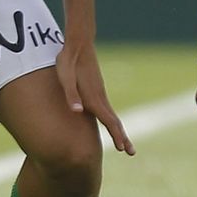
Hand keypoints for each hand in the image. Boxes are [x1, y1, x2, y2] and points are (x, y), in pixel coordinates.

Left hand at [56, 40, 132, 155]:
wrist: (78, 44)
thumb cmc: (69, 61)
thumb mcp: (65, 78)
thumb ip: (71, 95)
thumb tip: (77, 111)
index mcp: (93, 98)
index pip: (109, 121)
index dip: (116, 136)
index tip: (124, 149)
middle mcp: (99, 97)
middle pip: (115, 121)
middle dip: (123, 138)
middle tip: (131, 153)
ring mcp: (100, 93)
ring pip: (112, 116)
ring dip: (119, 130)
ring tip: (123, 143)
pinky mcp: (97, 89)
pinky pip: (107, 110)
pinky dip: (113, 121)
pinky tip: (111, 124)